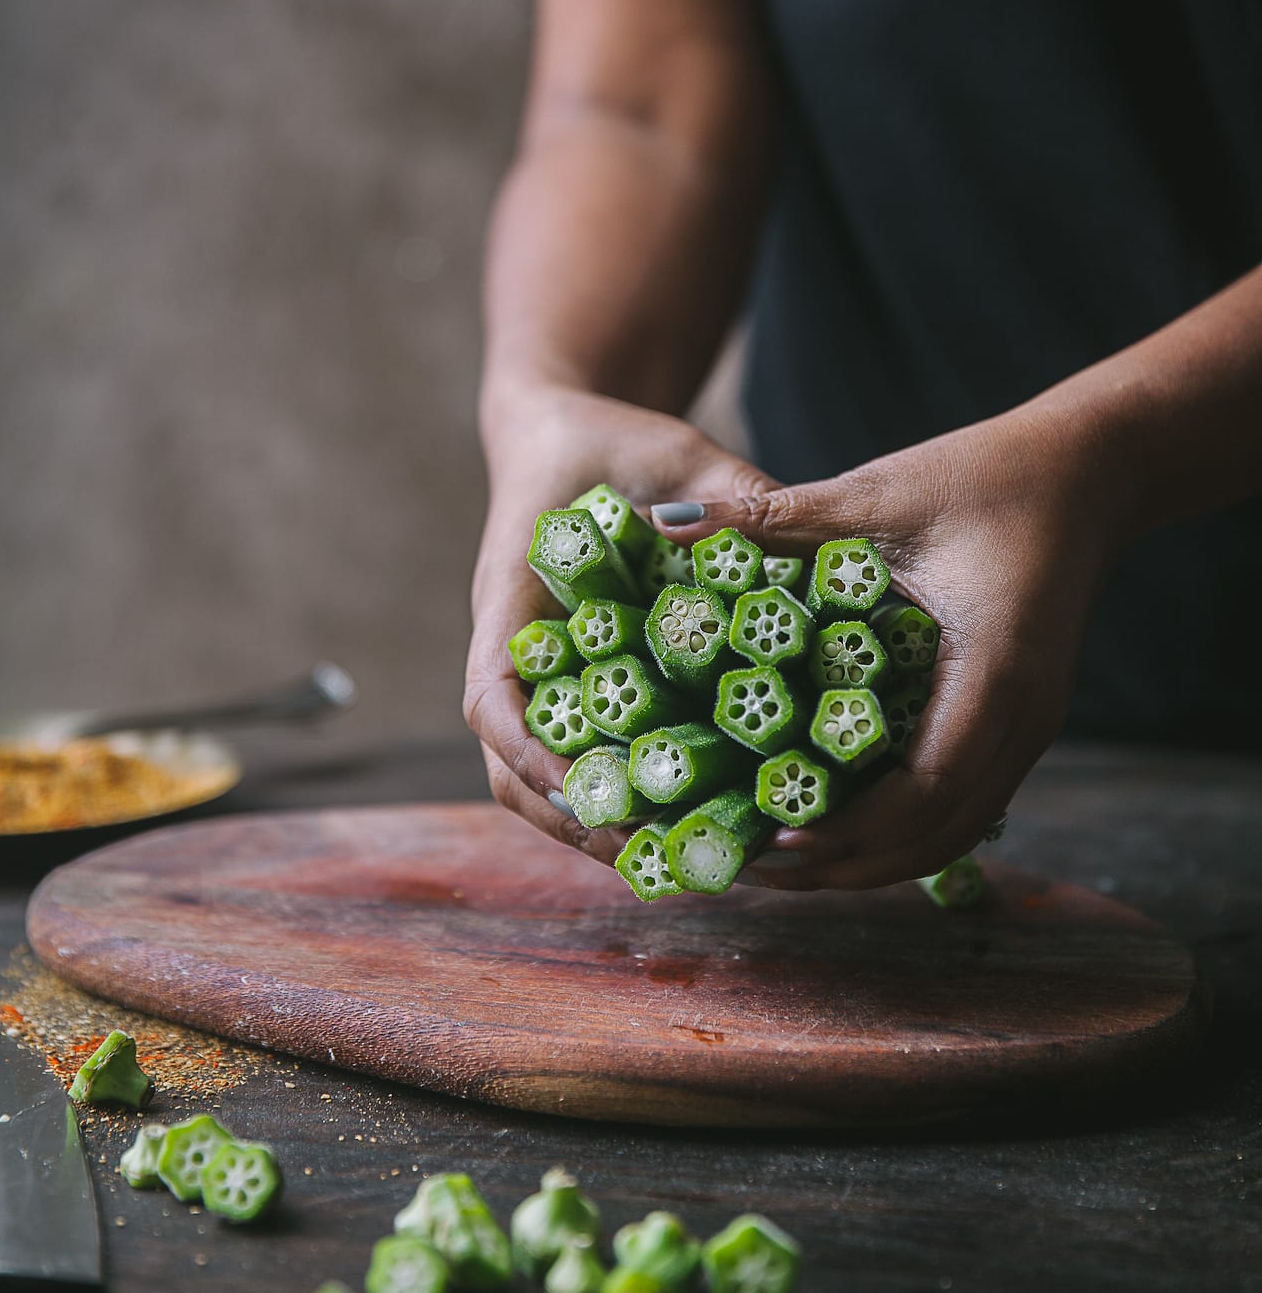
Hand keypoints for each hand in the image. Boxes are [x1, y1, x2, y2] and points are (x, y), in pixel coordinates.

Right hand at [464, 384, 775, 860]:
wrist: (569, 433)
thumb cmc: (613, 438)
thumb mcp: (675, 450)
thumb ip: (727, 492)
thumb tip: (800, 546)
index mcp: (514, 598)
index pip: (491, 699)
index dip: (532, 757)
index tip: (591, 792)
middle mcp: (516, 652)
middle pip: (511, 772)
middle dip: (580, 822)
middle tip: (663, 855)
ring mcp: (543, 679)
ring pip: (539, 786)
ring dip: (599, 829)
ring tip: (684, 860)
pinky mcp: (578, 691)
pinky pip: (583, 763)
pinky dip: (622, 803)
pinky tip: (690, 824)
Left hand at [652, 406, 1122, 889]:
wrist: (1089, 473)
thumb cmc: (987, 477)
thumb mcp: (878, 494)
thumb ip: (776, 515)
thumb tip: (664, 522)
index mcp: (992, 671)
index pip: (924, 789)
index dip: (848, 828)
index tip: (770, 838)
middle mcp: (1021, 719)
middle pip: (937, 834)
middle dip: (848, 864)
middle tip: (757, 865)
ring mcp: (1027, 730)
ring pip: (953, 832)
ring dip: (874, 858)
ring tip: (785, 860)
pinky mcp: (1017, 726)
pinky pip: (961, 804)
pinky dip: (900, 828)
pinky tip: (837, 820)